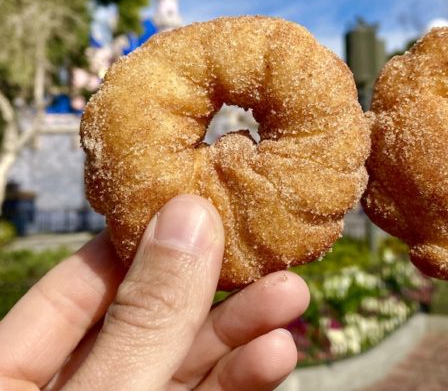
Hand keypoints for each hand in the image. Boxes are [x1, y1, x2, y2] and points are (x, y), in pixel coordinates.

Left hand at [0, 194, 309, 390]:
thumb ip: (145, 321)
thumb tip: (188, 218)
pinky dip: (238, 378)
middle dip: (211, 289)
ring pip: (180, 362)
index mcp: (8, 375)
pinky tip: (275, 352)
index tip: (200, 204)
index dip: (141, 242)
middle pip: (142, 321)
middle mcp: (68, 386)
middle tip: (265, 248)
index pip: (76, 286)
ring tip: (290, 296)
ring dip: (240, 334)